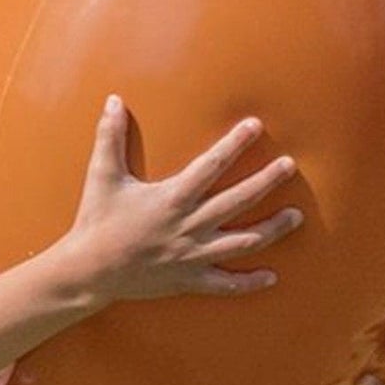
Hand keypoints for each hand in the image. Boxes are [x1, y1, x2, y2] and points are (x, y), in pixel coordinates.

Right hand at [63, 96, 302, 305]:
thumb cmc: (96, 220)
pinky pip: (226, 283)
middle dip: (267, 181)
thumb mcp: (102, 175)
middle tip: (289, 166)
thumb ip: (110, 137)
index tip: (256, 126)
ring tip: (296, 216)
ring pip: (243, 241)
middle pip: (239, 200)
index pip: (212, 164)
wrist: (88, 270)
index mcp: (172, 197)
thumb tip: (113, 101)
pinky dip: (249, 282)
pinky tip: (271, 277)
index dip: (235, 143)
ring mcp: (193, 255)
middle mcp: (189, 225)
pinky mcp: (189, 280)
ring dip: (273, 229)